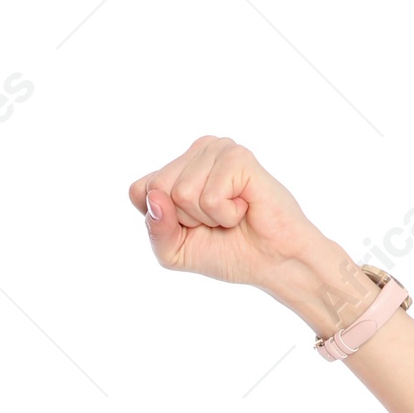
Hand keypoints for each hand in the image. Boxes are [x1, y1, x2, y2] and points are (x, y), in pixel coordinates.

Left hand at [129, 136, 377, 334]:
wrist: (273, 263)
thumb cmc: (228, 252)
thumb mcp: (174, 251)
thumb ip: (155, 230)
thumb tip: (156, 198)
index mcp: (179, 167)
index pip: (139, 189)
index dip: (161, 220)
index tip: (192, 226)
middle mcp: (198, 151)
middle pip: (157, 189)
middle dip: (184, 220)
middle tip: (216, 221)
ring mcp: (218, 149)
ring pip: (180, 194)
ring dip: (207, 218)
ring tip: (231, 215)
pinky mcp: (238, 157)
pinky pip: (208, 197)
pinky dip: (225, 215)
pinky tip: (243, 209)